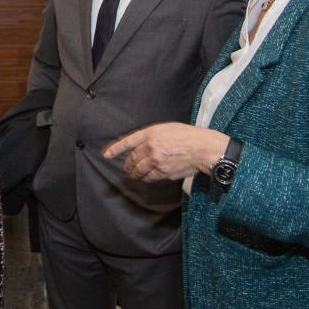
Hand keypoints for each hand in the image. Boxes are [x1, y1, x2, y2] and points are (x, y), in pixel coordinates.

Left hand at [103, 122, 228, 181]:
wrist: (201, 148)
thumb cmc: (187, 136)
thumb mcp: (167, 129)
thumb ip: (152, 136)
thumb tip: (141, 146)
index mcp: (150, 133)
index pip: (127, 142)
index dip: (115, 149)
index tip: (106, 155)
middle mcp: (150, 147)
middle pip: (132, 159)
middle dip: (128, 165)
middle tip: (126, 168)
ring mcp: (156, 160)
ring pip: (138, 170)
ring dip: (134, 174)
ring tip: (133, 175)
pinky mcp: (163, 172)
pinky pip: (149, 178)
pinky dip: (145, 179)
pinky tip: (145, 178)